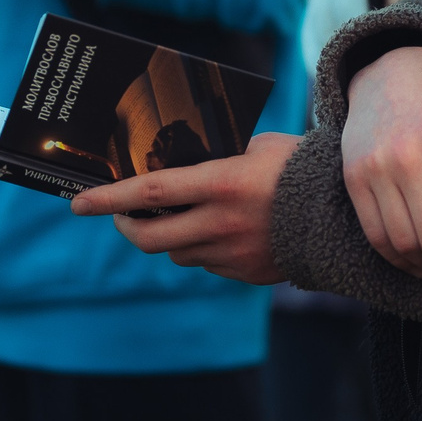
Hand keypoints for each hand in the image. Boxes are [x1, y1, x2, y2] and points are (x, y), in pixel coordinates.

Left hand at [71, 133, 298, 284]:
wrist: (344, 212)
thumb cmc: (297, 166)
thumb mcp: (254, 146)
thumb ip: (214, 159)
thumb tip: (179, 165)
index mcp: (220, 184)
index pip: (149, 193)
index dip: (108, 199)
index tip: (77, 203)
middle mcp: (220, 223)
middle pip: (149, 237)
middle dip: (126, 226)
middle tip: (121, 215)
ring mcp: (231, 254)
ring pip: (176, 253)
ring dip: (167, 237)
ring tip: (182, 216)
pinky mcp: (244, 274)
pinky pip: (206, 264)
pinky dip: (201, 249)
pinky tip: (220, 231)